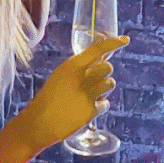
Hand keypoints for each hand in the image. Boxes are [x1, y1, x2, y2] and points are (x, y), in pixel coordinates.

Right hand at [25, 34, 128, 150]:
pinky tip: (86, 109)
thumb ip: (78, 69)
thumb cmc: (50, 98)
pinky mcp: (90, 110)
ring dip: (104, 89)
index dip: (113, 42)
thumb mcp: (61, 76)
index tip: (125, 40)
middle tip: (94, 82)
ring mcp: (86, 94)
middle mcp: (80, 77)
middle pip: (108, 67)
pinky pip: (106, 104)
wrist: (39, 122)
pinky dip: (100, 106)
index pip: (97, 49)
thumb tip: (99, 63)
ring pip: (110, 84)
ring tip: (89, 96)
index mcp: (71, 66)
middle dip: (105, 74)